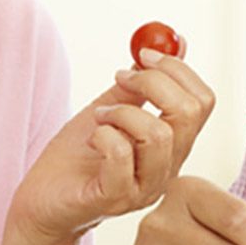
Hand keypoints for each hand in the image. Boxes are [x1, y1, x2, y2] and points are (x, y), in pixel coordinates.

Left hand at [10, 49, 214, 244]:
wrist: (42, 202)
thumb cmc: (76, 158)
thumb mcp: (111, 109)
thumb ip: (140, 82)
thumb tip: (173, 42)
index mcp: (174, 145)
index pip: (203, 101)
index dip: (177, 70)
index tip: (143, 55)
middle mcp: (168, 168)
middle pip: (189, 114)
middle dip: (154, 82)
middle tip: (122, 77)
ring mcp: (145, 187)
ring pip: (158, 135)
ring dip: (123, 112)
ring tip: (100, 117)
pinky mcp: (115, 199)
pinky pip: (121, 155)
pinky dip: (104, 134)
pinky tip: (92, 138)